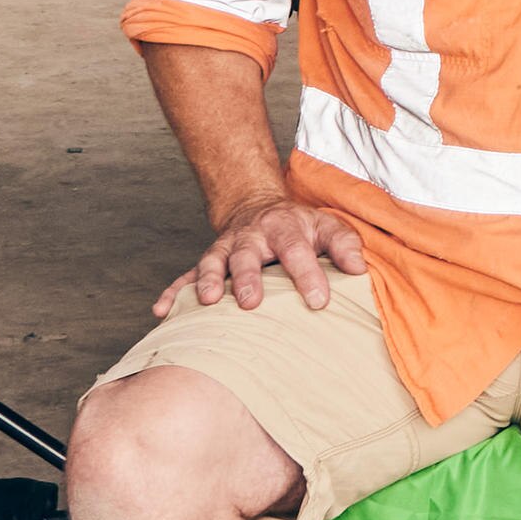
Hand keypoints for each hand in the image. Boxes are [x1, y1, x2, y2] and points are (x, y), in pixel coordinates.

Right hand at [159, 198, 370, 317]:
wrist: (258, 207)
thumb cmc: (299, 227)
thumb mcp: (327, 227)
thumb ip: (345, 245)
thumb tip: (359, 270)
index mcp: (284, 228)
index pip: (297, 250)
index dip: (308, 274)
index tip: (319, 300)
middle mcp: (251, 237)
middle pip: (247, 254)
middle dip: (248, 277)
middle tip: (252, 302)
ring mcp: (225, 248)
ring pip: (213, 262)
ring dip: (210, 281)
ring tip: (208, 301)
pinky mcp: (208, 262)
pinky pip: (186, 276)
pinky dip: (173, 293)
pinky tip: (161, 312)